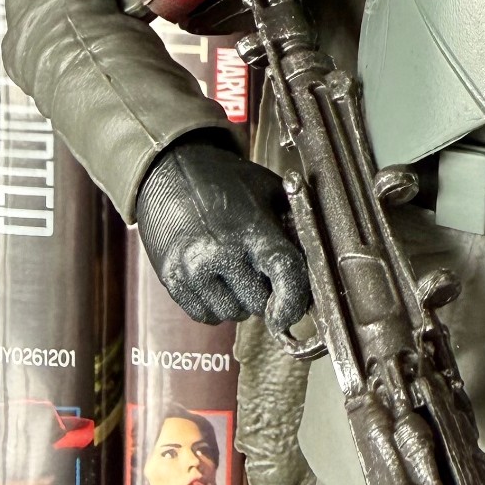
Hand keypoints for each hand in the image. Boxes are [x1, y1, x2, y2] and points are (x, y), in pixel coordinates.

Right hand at [135, 135, 310, 330]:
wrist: (169, 169)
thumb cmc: (226, 181)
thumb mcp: (268, 190)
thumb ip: (294, 225)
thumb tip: (315, 264)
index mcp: (252, 229)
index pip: (284, 276)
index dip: (293, 302)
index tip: (290, 313)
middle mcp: (221, 252)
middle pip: (258, 303)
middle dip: (264, 294)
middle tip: (257, 271)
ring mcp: (193, 269)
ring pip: (231, 313)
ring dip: (239, 302)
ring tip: (234, 272)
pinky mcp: (172, 279)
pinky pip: (204, 315)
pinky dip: (214, 306)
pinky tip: (215, 281)